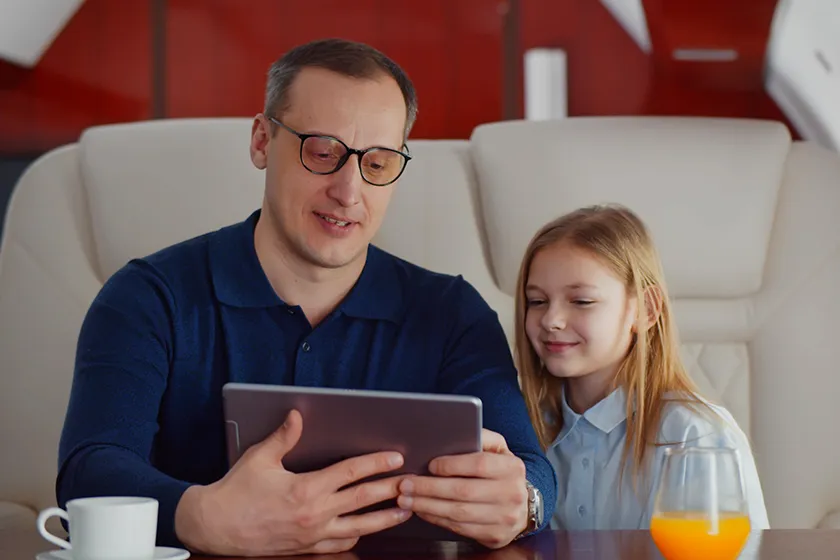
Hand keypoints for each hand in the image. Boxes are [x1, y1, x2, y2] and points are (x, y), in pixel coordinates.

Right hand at [174, 410, 411, 555]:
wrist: (215, 528)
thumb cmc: (236, 492)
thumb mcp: (260, 458)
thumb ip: (283, 437)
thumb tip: (297, 415)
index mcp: (306, 489)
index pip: (351, 472)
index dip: (377, 463)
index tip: (395, 458)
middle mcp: (315, 514)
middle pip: (363, 499)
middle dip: (390, 489)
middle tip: (411, 483)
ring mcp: (313, 535)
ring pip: (359, 527)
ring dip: (384, 519)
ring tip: (404, 511)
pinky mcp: (307, 549)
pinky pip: (341, 545)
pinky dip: (357, 537)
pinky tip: (367, 531)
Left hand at [397, 428, 527, 548]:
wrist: (523, 507)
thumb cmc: (502, 473)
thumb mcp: (499, 450)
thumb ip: (481, 438)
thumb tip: (454, 431)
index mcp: (512, 467)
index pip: (479, 464)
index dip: (452, 465)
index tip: (430, 465)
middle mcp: (512, 493)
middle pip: (464, 491)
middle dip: (429, 487)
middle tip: (406, 484)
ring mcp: (505, 518)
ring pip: (458, 513)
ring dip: (427, 505)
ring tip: (407, 498)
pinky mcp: (495, 536)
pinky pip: (460, 529)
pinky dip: (437, 519)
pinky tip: (422, 510)